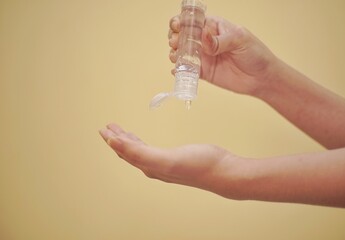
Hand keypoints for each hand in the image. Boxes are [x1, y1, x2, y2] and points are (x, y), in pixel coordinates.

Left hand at [99, 123, 249, 198]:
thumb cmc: (199, 165)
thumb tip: (115, 144)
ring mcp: (165, 162)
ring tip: (121, 131)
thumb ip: (139, 153)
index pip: (126, 152)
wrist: (223, 170)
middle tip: (109, 127)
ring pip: (140, 150)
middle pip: (130, 152)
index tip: (105, 129)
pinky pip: (151, 149)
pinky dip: (142, 142)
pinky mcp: (175, 157)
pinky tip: (143, 140)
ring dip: (129, 140)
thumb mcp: (165, 159)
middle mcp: (155, 166)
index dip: (114, 141)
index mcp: (150, 166)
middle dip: (118, 139)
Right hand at [168, 16, 278, 94]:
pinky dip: (179, 70)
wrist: (261, 78)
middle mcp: (204, 41)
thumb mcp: (240, 39)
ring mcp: (202, 57)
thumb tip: (203, 36)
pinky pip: (186, 71)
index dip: (180, 22)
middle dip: (174, 38)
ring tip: (178, 56)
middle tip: (176, 43)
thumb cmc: (255, 53)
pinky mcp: (203, 73)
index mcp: (213, 27)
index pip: (191, 21)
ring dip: (174, 53)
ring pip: (180, 53)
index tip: (177, 26)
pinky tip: (178, 70)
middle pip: (181, 36)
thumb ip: (220, 40)